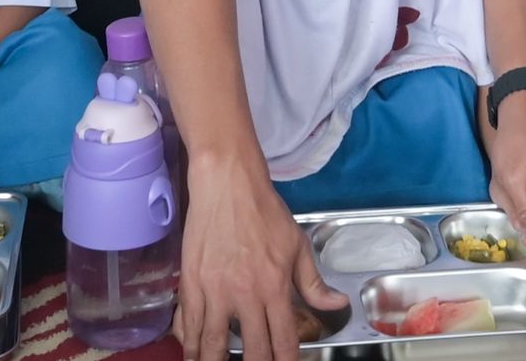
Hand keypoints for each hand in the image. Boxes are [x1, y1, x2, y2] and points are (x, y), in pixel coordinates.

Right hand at [176, 150, 346, 360]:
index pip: (284, 341)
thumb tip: (337, 303)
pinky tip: (192, 352)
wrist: (227, 182)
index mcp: (275, 287)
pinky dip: (189, 342)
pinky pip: (188, 320)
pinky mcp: (191, 280)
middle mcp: (245, 294)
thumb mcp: (297, 244)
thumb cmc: (263, 209)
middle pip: (251, 349)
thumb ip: (314, 281)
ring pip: (213, 342)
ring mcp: (214, 289)